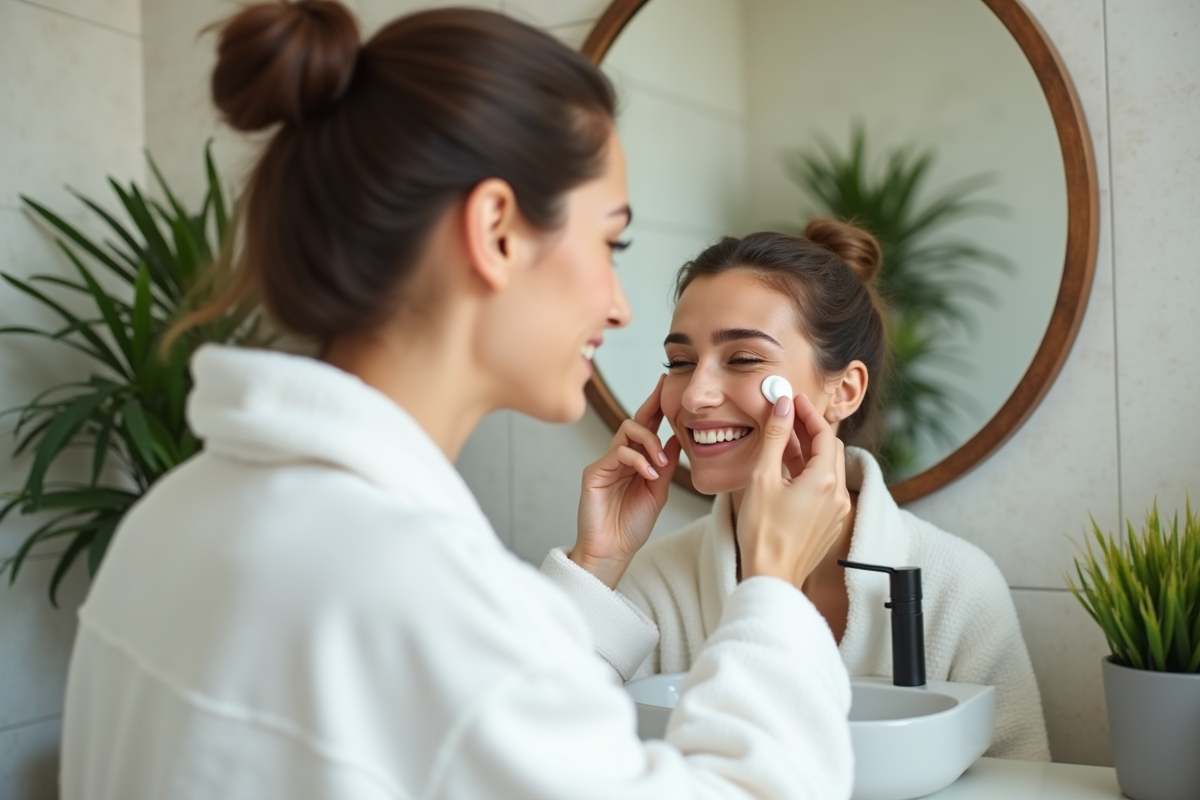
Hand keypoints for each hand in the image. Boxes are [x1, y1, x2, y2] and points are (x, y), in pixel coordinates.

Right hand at [572, 375, 681, 588]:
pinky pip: (618, 452)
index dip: (656, 405)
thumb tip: (678, 437)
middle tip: (672, 405)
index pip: (646, 426)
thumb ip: (667, 465)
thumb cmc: (632, 525)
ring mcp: (606, 463)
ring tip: (660, 464)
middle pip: (635, 420)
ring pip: (626, 431)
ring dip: (649, 442)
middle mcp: (619, 457)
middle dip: (653, 408)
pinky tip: (648, 473)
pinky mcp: (594, 472)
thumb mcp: (658, 491)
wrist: (612, 550)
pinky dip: (637, 459)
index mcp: (636, 461)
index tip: (667, 385)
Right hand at [736, 392, 850, 587]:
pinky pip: (824, 489)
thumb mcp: (763, 477)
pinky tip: (786, 472)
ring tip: (782, 442)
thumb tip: (782, 407)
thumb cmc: (764, 533)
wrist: (770, 576)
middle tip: (787, 418)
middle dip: (810, 431)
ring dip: (808, 452)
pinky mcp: (828, 524)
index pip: (824, 434)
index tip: (793, 401)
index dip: (808, 413)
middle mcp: (838, 495)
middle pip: (830, 450)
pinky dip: (808, 474)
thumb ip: (775, 438)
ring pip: (827, 470)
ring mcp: (835, 512)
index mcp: (825, 481)